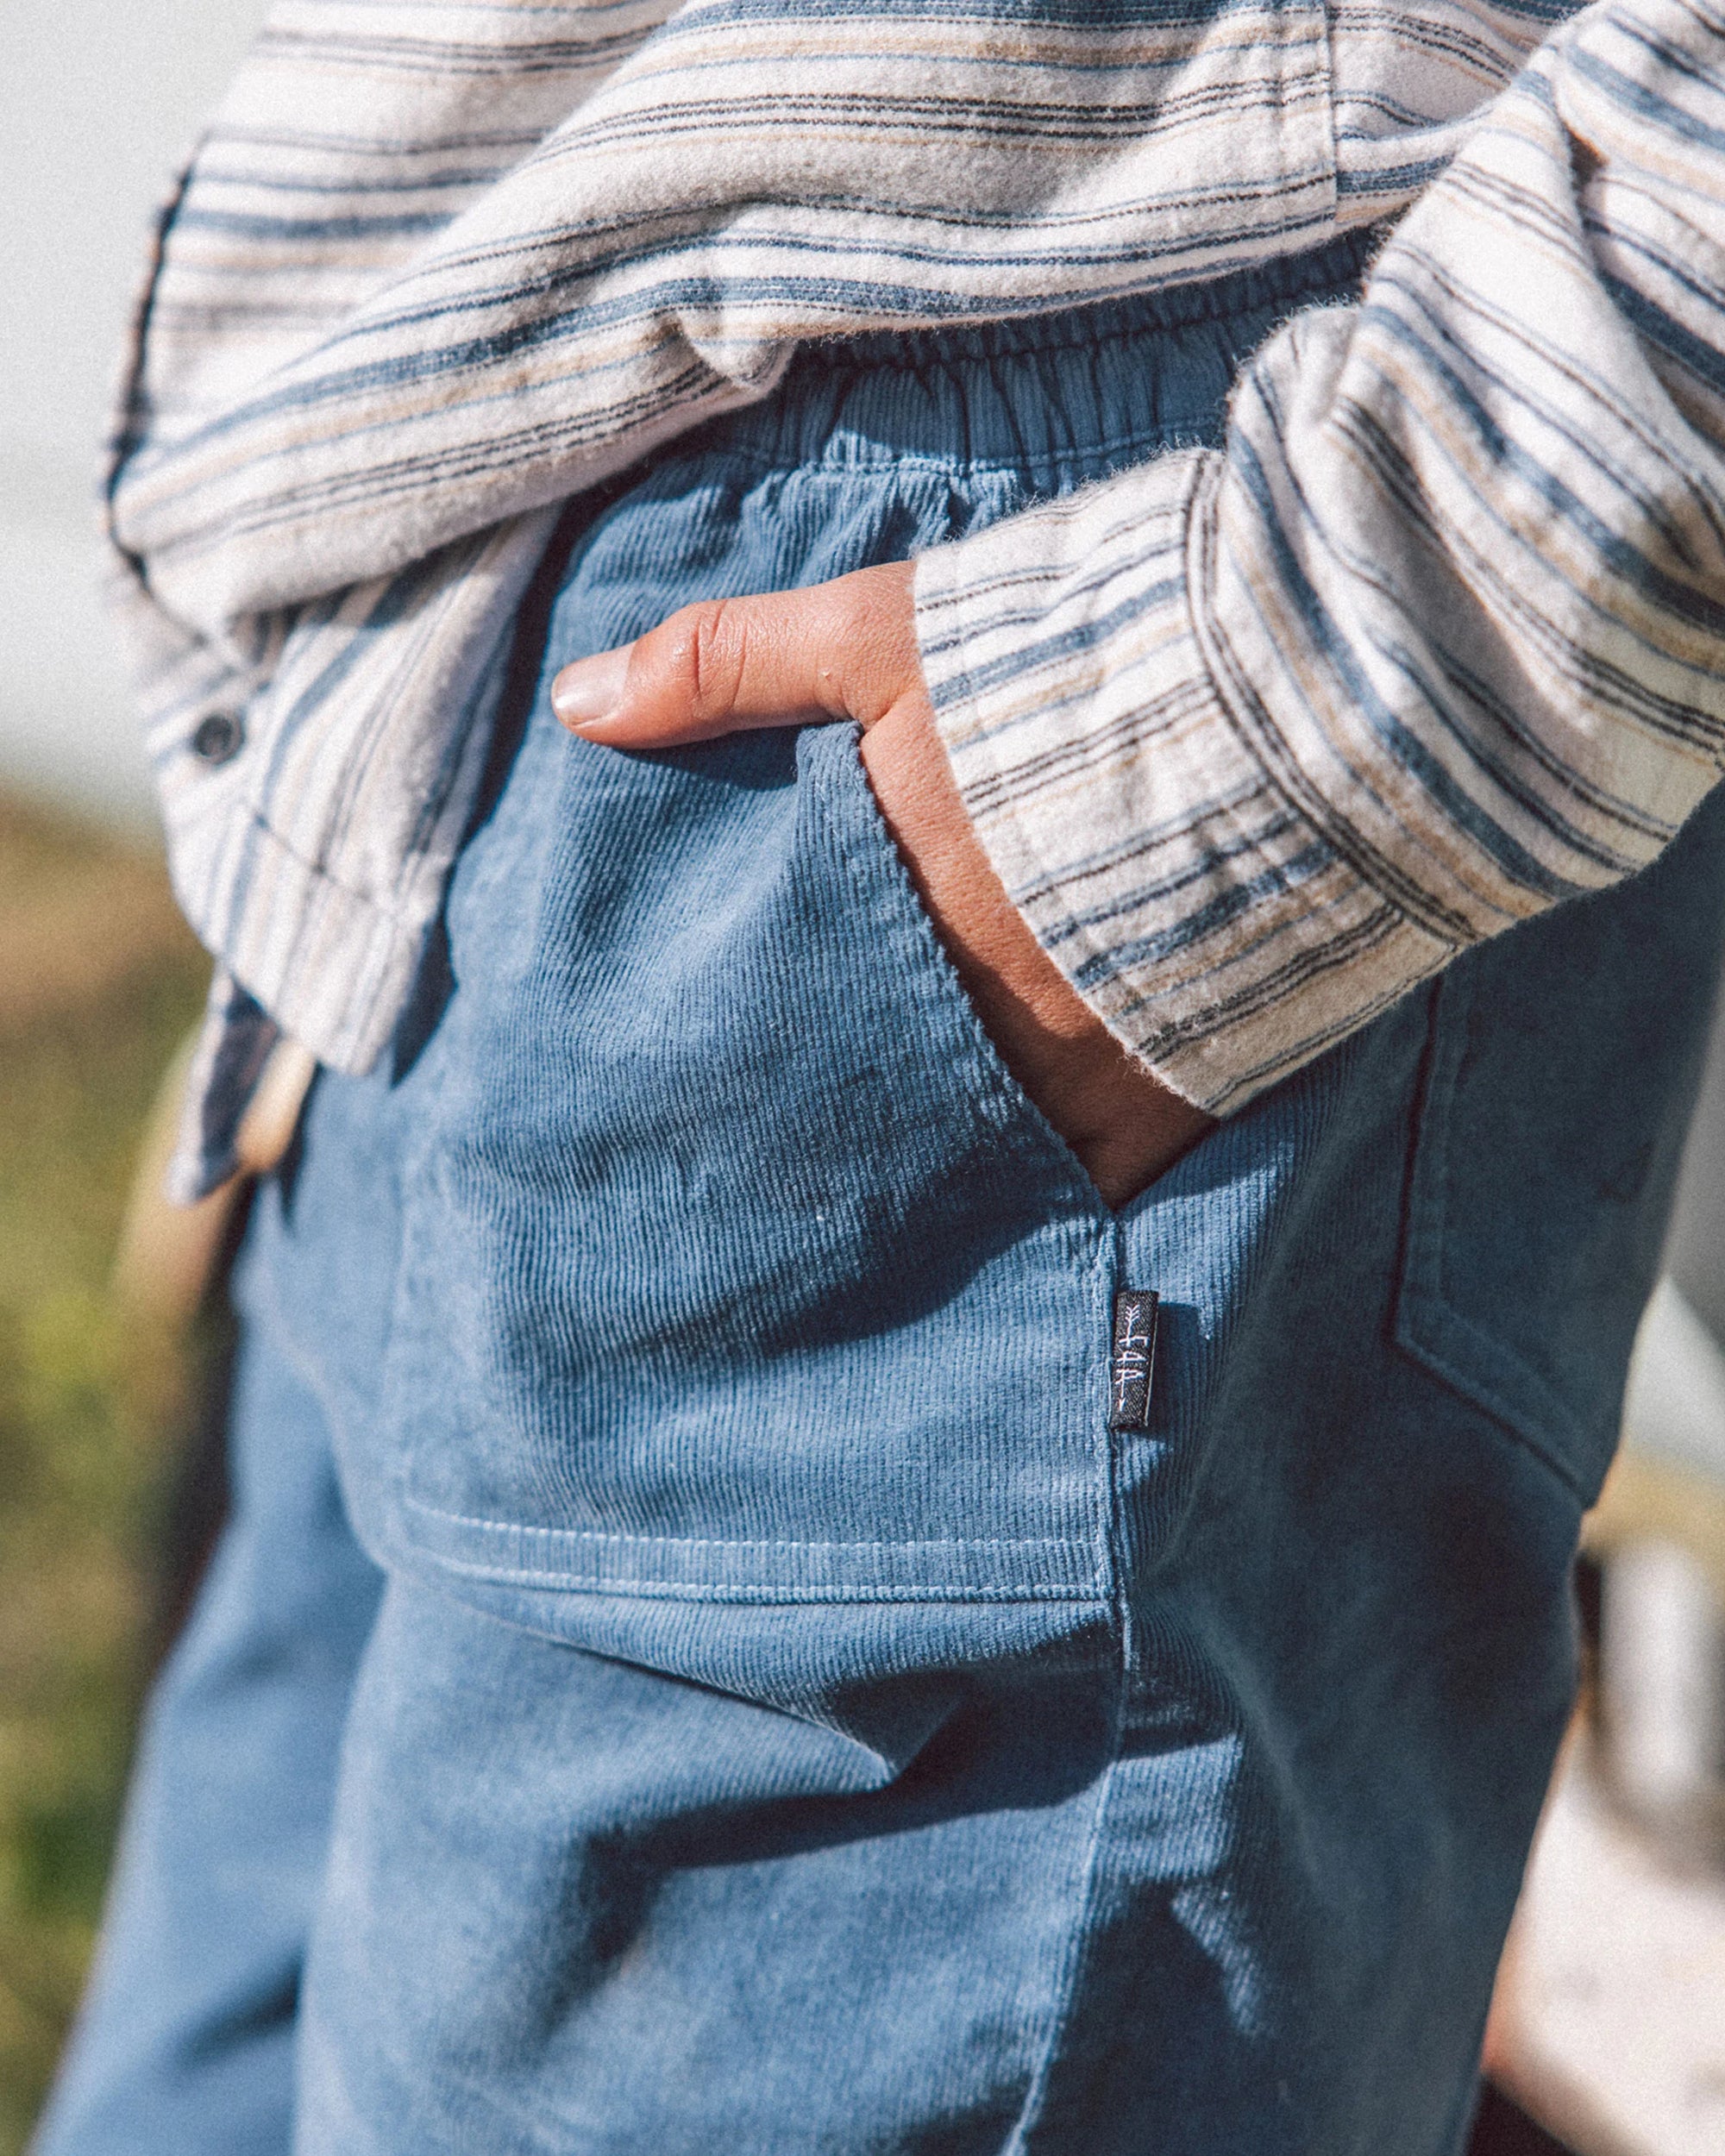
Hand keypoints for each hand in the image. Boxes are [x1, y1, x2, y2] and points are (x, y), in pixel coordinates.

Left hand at [550, 561, 1213, 1206]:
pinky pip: (1093, 1182)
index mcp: (888, 911)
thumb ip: (727, 665)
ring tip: (882, 1209)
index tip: (689, 1100)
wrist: (1306, 694)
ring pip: (970, 1160)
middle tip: (772, 1188)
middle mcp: (971, 1016)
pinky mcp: (1179, 1094)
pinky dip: (1051, 1193)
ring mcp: (1077, 1071)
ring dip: (927, 1174)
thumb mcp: (886, 628)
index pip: (781, 1017)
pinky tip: (1018, 1209)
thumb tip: (576, 705)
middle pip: (868, 1108)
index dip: (736, 1062)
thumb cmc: (1081, 651)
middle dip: (824, 1136)